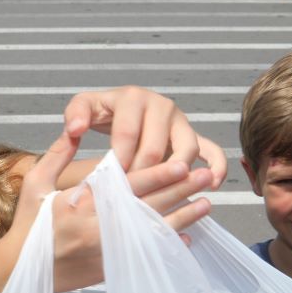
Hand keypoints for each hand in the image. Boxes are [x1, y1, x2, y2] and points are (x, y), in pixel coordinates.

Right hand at [0, 132, 212, 292]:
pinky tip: (187, 237)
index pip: (129, 185)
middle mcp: (100, 226)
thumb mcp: (36, 184)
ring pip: (154, 230)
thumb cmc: (27, 225)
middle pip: (150, 205)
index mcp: (83, 202)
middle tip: (206, 177)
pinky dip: (167, 246)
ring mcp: (108, 250)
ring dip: (183, 217)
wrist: (19, 271)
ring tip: (207, 204)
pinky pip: (146, 254)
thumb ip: (57, 154)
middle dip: (181, 191)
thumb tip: (74, 128)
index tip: (183, 164)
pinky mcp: (111, 268)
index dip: (159, 174)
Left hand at [63, 86, 226, 187]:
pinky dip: (216, 166)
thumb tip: (75, 129)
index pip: (127, 133)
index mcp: (133, 97)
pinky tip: (211, 185)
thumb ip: (75, 115)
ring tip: (161, 195)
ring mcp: (181, 120)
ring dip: (174, 176)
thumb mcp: (84, 107)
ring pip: (186, 150)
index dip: (118, 160)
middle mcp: (162, 105)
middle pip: (155, 146)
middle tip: (129, 195)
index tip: (110, 181)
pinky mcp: (193, 135)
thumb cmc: (102, 112)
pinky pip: (212, 150)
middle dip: (141, 175)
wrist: (122, 110)